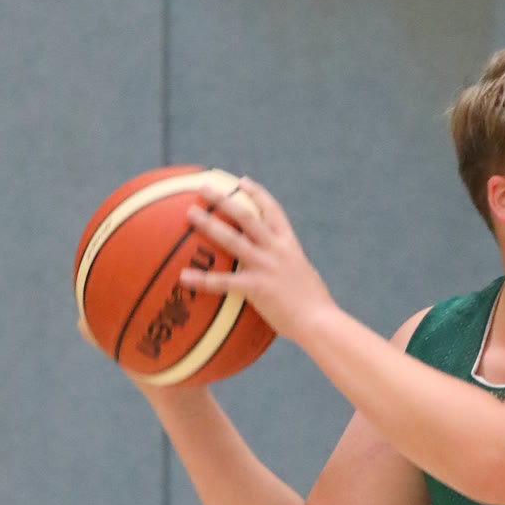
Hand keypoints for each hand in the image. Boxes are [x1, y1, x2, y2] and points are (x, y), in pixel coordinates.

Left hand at [182, 179, 335, 338]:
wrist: (320, 322)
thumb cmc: (316, 306)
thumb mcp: (305, 277)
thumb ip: (290, 268)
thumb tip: (282, 271)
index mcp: (290, 245)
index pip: (273, 211)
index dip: (257, 194)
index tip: (242, 182)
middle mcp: (276, 250)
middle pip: (246, 216)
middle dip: (224, 199)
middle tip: (203, 188)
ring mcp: (265, 267)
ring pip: (232, 239)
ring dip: (209, 224)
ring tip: (190, 213)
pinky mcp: (256, 288)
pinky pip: (223, 282)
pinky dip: (202, 279)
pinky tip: (184, 277)